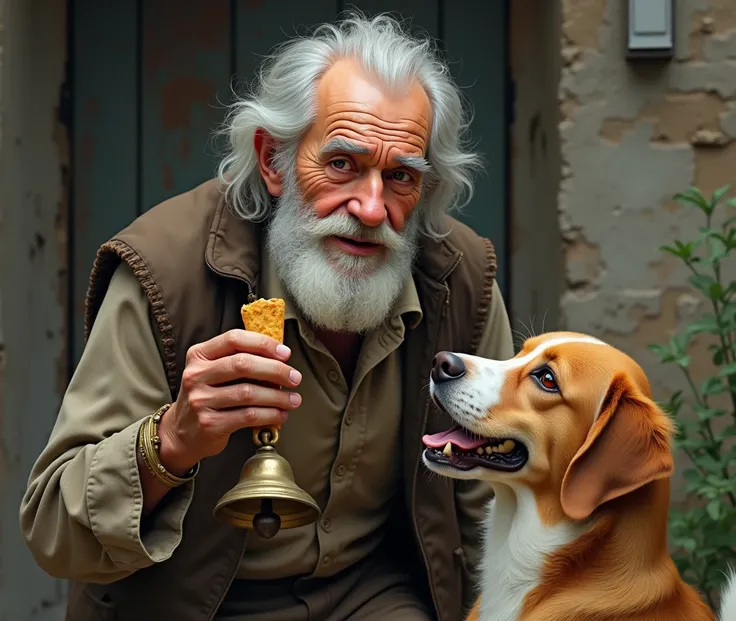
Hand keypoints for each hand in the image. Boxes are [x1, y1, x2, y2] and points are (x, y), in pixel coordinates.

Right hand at [157, 329, 302, 473]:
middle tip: (295, 377)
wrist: (180, 432)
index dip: (263, 344)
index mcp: (199, 355)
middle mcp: (196, 375)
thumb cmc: (207, 396)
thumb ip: (238, 360)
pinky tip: (280, 415)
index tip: (285, 353)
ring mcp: (200, 400)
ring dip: (278, 397)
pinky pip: (248, 416)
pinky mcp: (209, 424)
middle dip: (276, 370)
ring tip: (294, 400)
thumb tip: (280, 358)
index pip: (234, 339)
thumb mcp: (212, 372)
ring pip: (249, 393)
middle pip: (244, 364)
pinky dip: (270, 415)